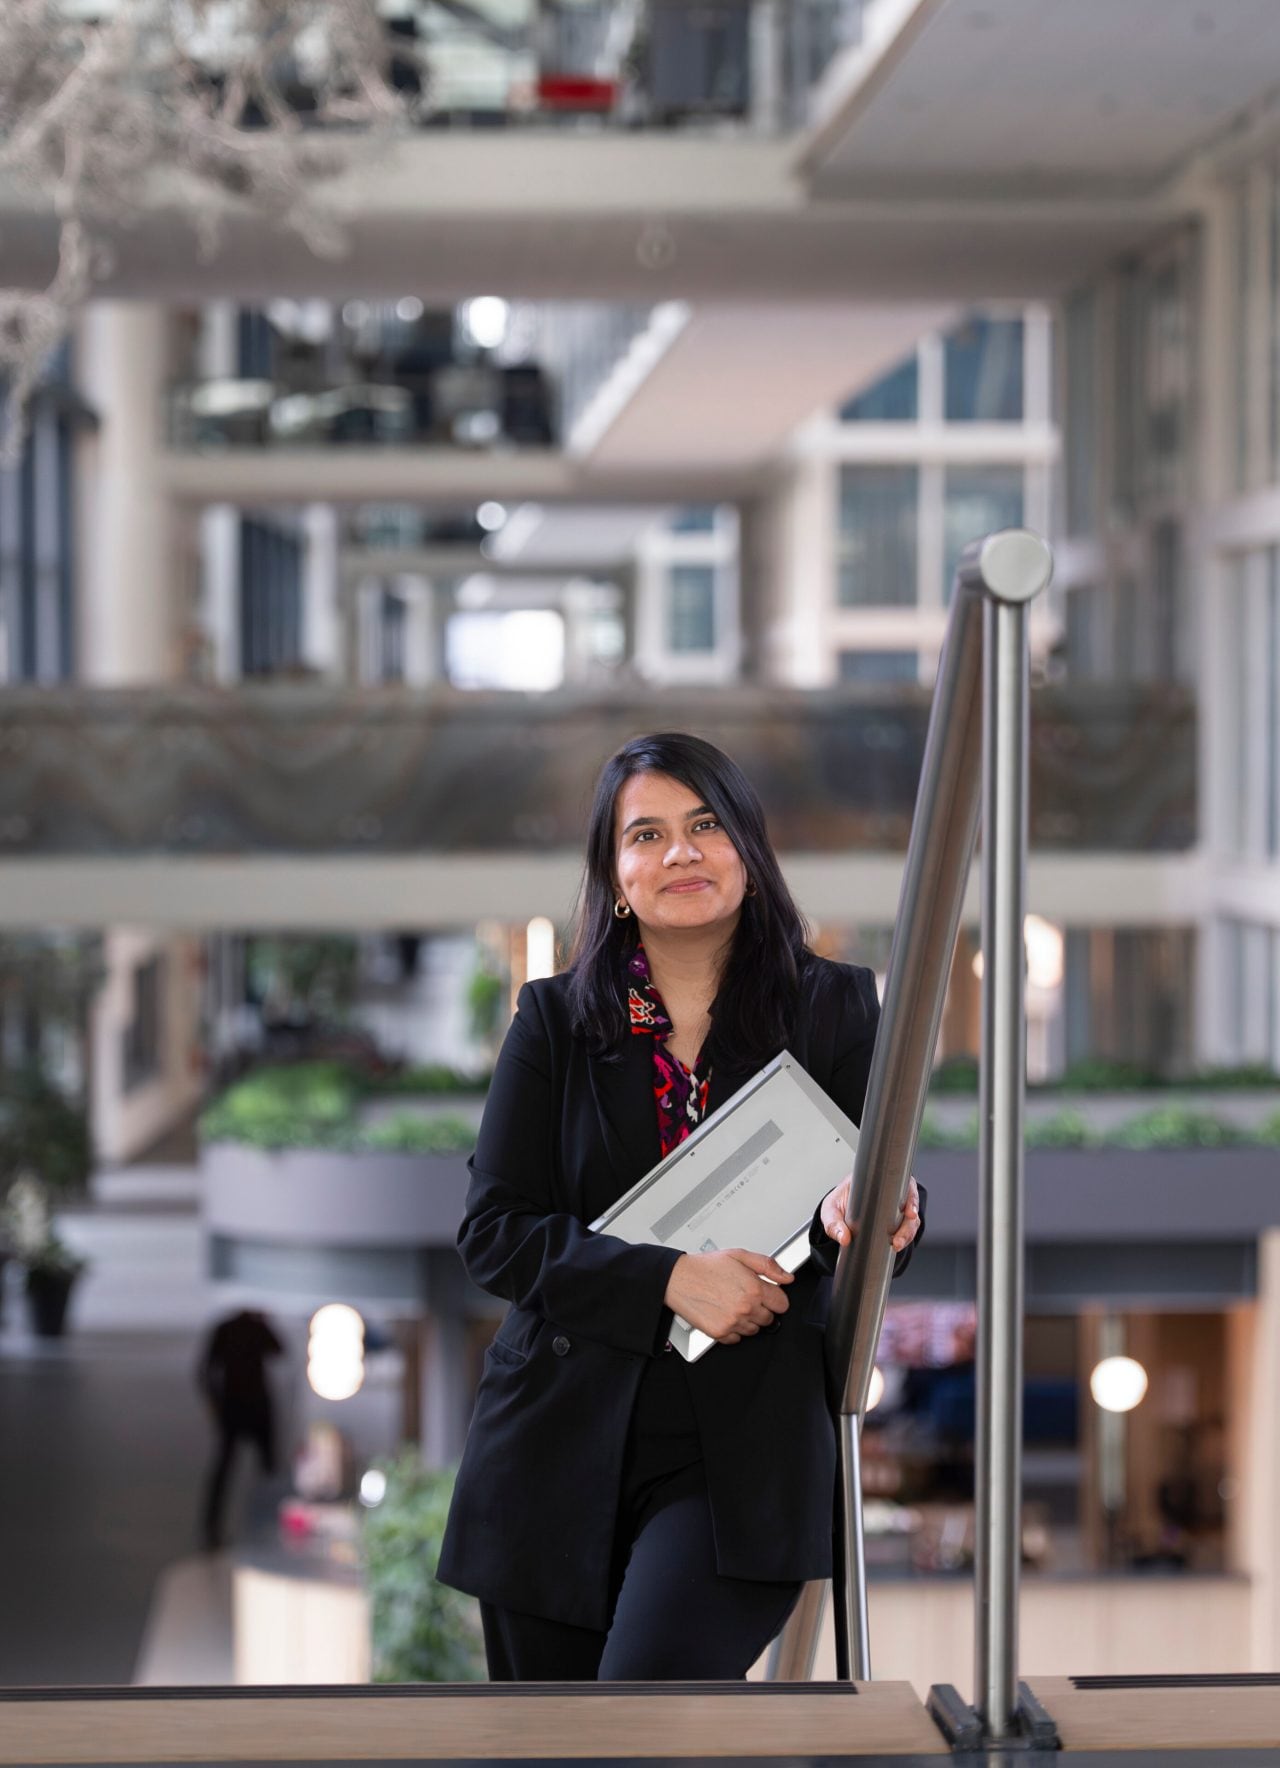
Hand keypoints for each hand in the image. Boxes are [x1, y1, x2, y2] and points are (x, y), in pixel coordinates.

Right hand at [664, 1249, 792, 1344]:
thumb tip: (787, 1277)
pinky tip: (724, 1314)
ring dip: (747, 1319)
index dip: (775, 1297)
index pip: (782, 1304)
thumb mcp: (739, 1256)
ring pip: (754, 1330)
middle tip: (745, 1296)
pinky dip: (733, 1329)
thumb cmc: (705, 1267)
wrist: (677, 1279)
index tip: (767, 1295)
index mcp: (754, 1289)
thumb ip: (767, 1265)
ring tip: (732, 1303)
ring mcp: (733, 1323)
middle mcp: (746, 1308)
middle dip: (761, 1308)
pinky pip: (737, 1338)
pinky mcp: (720, 1333)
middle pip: (769, 1319)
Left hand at [821, 1174, 920, 1254]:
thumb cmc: (839, 1203)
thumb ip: (833, 1224)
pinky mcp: (897, 1220)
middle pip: (911, 1205)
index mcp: (877, 1181)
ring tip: (897, 1245)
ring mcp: (896, 1206)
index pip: (902, 1184)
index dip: (911, 1198)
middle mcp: (891, 1191)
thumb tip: (844, 1238)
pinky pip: (908, 1228)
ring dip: (908, 1234)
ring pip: (911, 1219)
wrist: (841, 1211)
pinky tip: (898, 1244)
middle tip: (898, 1239)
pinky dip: (906, 1237)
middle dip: (909, 1224)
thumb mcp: (831, 1211)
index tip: (910, 1213)